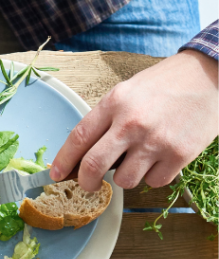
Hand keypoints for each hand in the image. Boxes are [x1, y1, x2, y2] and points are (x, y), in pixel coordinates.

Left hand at [52, 48, 217, 191]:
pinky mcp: (179, 155)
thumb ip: (105, 120)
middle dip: (86, 182)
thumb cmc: (166, 85)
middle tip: (88, 184)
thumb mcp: (129, 91)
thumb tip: (81, 156)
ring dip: (126, 176)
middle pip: (93, 167)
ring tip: (139, 159)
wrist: (212, 74)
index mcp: (116, 102)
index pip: (78, 138)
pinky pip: (153, 182)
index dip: (63, 161)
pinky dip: (154, 176)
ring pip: (124, 180)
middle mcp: (133, 122)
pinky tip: (161, 158)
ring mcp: (156, 140)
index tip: (56, 174)